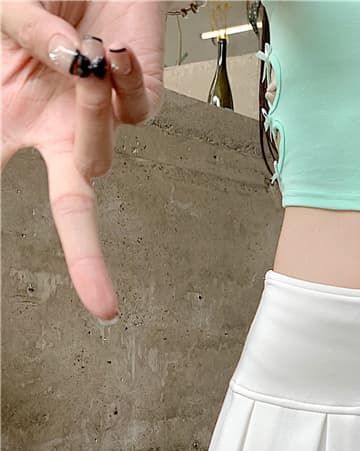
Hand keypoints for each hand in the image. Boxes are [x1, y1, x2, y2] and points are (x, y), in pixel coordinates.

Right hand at [1, 0, 165, 321]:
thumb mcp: (3, 8)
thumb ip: (20, 30)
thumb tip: (71, 64)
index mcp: (9, 118)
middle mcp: (54, 131)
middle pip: (71, 210)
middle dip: (85, 258)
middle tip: (102, 306)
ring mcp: (100, 119)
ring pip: (100, 158)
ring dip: (86, 111)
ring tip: (80, 51)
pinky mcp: (141, 99)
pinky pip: (136, 110)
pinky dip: (120, 79)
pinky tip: (109, 47)